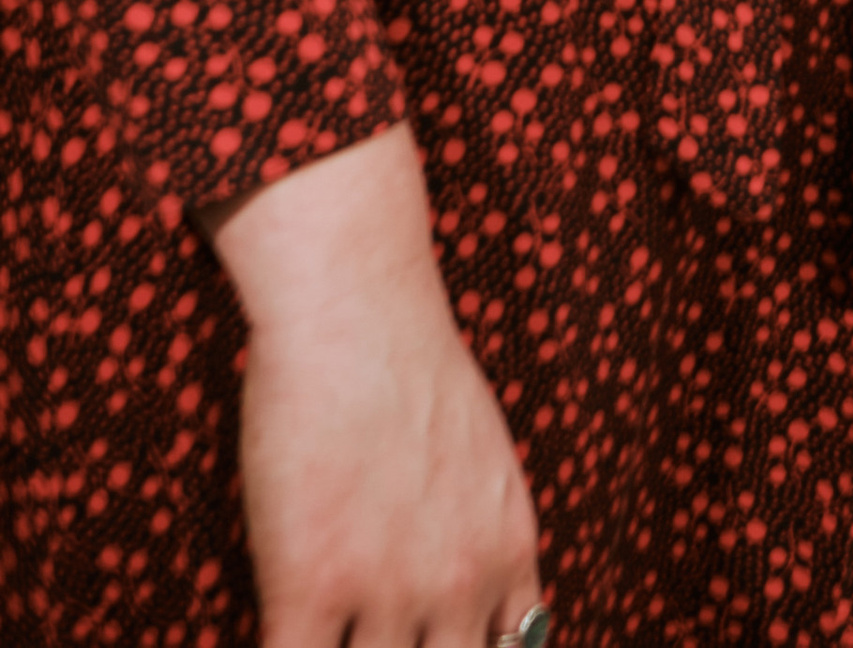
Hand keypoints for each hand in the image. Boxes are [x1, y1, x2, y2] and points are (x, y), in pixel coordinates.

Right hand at [206, 124, 542, 647]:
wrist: (358, 305)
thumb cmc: (414, 367)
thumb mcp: (488, 460)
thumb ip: (489, 542)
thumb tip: (494, 616)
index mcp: (508, 553)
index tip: (428, 640)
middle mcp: (460, 584)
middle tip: (375, 634)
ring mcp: (385, 591)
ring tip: (327, 629)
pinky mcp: (307, 586)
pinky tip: (275, 628)